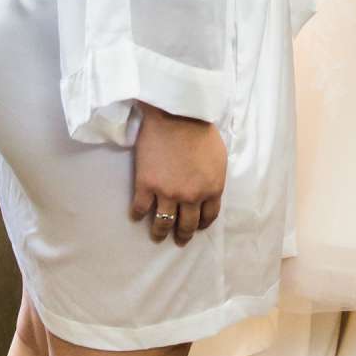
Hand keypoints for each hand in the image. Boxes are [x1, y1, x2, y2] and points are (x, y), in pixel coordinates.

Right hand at [130, 105, 227, 244]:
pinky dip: (138, 214)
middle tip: (179, 240)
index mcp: (212, 189)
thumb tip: (208, 189)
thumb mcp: (218, 157)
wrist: (176, 114)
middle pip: (187, 225)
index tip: (197, 228)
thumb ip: (214, 177)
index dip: (202, 225)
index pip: (209, 216)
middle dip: (183, 235)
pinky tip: (136, 216)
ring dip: (159, 233)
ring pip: (163, 223)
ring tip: (157, 236)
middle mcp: (191, 197)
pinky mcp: (146, 185)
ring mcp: (167, 193)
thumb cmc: (201, 129)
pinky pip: (141, 208)